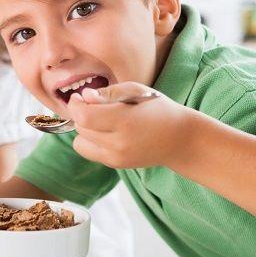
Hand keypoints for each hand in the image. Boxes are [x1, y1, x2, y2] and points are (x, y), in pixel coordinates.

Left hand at [66, 82, 194, 169]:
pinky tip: (106, 132)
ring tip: (101, 121)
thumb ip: (109, 93)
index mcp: (125, 121)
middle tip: (94, 105)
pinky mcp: (115, 165)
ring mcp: (116, 157)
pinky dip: (91, 141)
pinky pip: (89, 152)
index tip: (79, 97)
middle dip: (81, 114)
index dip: (75, 105)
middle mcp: (119, 143)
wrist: (180, 140)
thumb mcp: (137, 91)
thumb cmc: (159, 110)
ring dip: (84, 129)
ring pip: (80, 142)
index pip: (84, 117)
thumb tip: (85, 96)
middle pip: (80, 128)